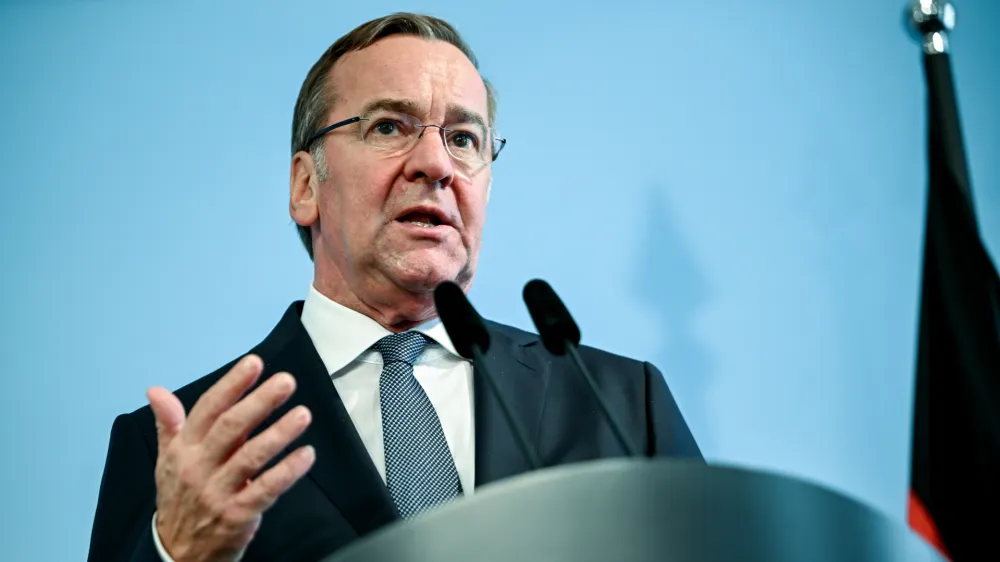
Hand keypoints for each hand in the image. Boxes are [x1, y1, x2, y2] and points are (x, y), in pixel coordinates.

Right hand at [147, 354, 314, 561]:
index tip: (254, 363)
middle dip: (259, 403)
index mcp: (184, 449)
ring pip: (250, 458)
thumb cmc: (180, 497)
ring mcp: (218, 492)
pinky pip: (266, 490)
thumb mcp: (167, 460)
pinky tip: (306, 454)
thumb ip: (169, 423)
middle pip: (230, 429)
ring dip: (279, 434)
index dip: (231, 385)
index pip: (208, 410)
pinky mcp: (238, 515)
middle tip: (286, 382)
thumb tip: (155, 390)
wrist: (176, 553)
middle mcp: (198, 467)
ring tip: (303, 414)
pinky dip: (288, 471)